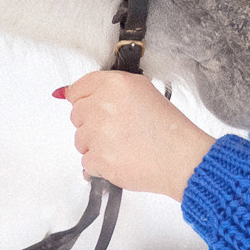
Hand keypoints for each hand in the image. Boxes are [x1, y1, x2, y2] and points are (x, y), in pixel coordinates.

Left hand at [55, 71, 217, 200]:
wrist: (181, 158)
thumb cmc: (168, 127)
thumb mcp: (143, 91)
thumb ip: (109, 89)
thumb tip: (68, 92)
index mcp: (114, 84)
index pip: (77, 88)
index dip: (86, 100)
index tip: (94, 109)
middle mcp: (102, 106)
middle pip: (77, 115)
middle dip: (92, 124)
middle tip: (119, 129)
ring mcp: (98, 133)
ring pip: (80, 140)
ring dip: (96, 145)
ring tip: (123, 146)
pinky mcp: (98, 159)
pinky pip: (86, 162)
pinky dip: (100, 165)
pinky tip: (121, 159)